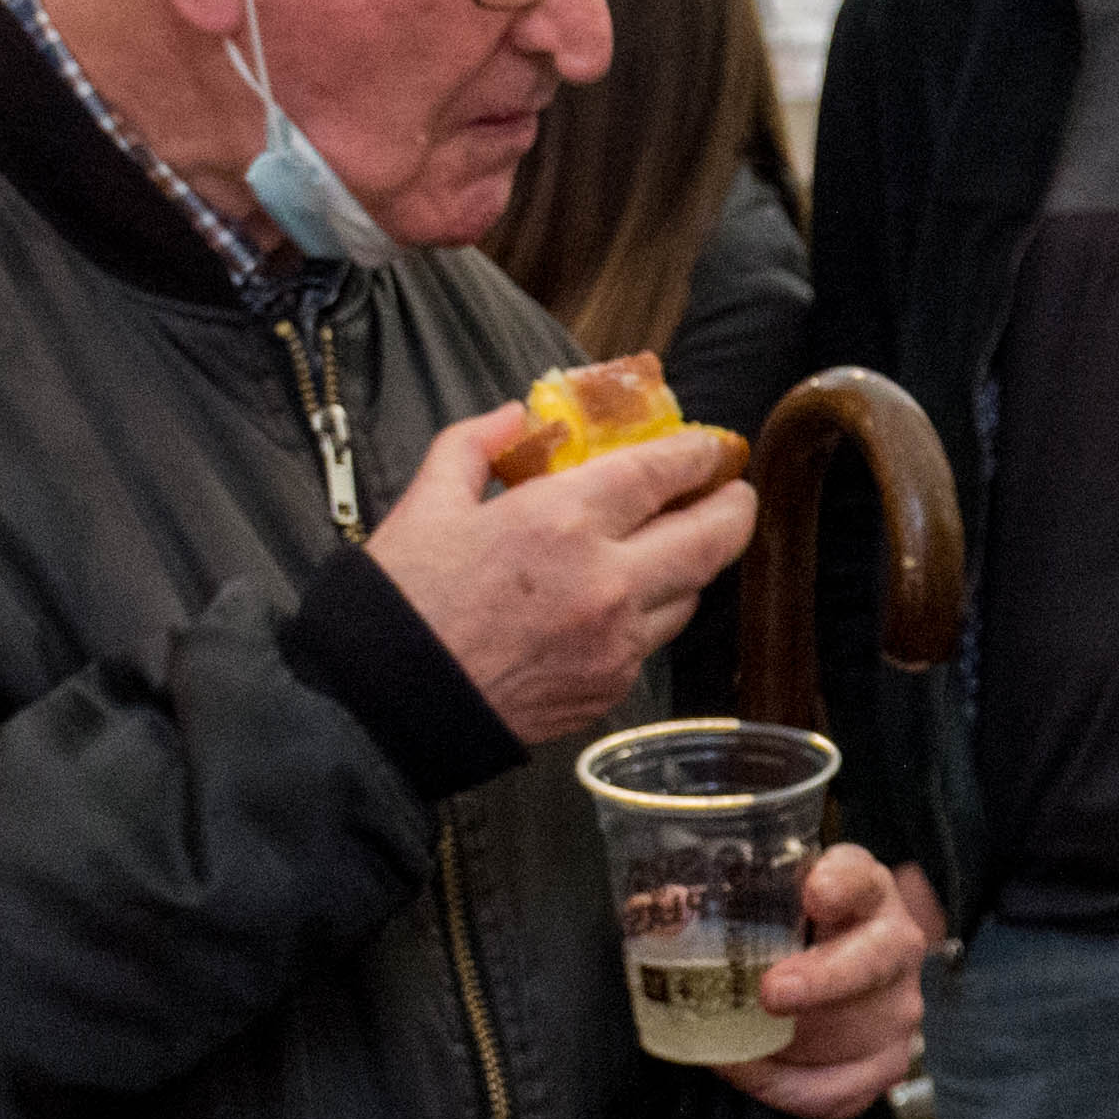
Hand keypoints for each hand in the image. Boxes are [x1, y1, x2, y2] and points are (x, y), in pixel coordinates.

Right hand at [365, 409, 753, 744]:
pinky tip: (628, 601)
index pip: (663, 474)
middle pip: (712, 538)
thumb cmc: (402, 599)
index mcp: (562, 520)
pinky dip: (650, 615)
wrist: (384, 703)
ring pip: (690, 595)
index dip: (700, 454)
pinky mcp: (609, 689)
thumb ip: (477, 443)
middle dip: (734, 508)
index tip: (713, 446)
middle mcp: (606, 581)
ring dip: (692, 565)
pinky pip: (651, 642)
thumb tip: (519, 415)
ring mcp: (615, 642)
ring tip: (678, 544)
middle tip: (734, 493)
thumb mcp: (429, 499)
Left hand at [725, 844, 937, 1118]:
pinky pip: (841, 1089)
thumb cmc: (777, 937)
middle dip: (824, 978)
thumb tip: (660, 903)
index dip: (842, 883)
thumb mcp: (749, 910)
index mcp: (860, 891)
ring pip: (859, 1032)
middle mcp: (892, 943)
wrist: (816, 989)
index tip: (815, 891)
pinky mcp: (887, 1061)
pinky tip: (751, 1073)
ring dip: (793, 1046)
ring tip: (735, 1051)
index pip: (861, 877)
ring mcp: (896, 1006)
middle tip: (772, 993)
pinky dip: (788, 1088)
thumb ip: (708, 903)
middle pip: (876, 958)